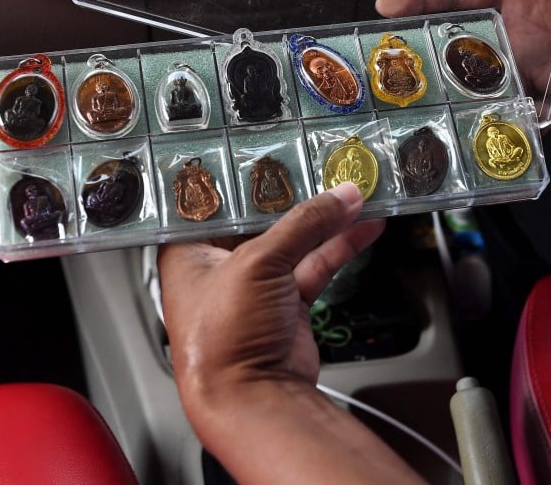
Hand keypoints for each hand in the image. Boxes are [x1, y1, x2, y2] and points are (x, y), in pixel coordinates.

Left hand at [158, 181, 385, 397]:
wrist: (254, 401)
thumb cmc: (224, 342)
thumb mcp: (258, 264)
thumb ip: (304, 224)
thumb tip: (339, 197)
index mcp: (187, 252)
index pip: (214, 200)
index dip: (243, 175)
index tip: (271, 149)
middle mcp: (218, 266)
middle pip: (260, 217)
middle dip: (293, 194)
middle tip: (319, 162)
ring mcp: (255, 287)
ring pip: (294, 240)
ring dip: (325, 219)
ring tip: (353, 191)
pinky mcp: (287, 304)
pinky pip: (316, 264)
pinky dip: (340, 246)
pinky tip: (363, 226)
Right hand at [376, 0, 550, 121]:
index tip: (389, 3)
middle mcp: (526, 31)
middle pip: (464, 46)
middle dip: (427, 56)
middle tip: (394, 67)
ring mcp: (543, 68)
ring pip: (487, 85)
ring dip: (459, 95)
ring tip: (425, 104)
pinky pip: (528, 117)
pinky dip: (505, 127)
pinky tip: (481, 132)